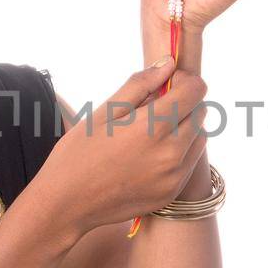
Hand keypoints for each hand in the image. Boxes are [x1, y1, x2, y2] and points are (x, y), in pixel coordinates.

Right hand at [36, 58, 209, 234]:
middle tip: (153, 108)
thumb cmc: (78, 154)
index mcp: (153, 126)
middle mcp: (171, 152)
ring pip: (198, 138)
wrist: (67, 204)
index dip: (183, 80)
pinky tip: (149, 155)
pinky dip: (179, 152)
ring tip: (151, 132)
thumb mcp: (104, 112)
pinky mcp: (171, 192)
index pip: (196, 90)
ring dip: (184, 128)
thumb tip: (167, 63)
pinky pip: (190, 162)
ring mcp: (174, 176)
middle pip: (200, 112)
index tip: (166, 83)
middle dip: (183, 103)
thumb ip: (140, 85)